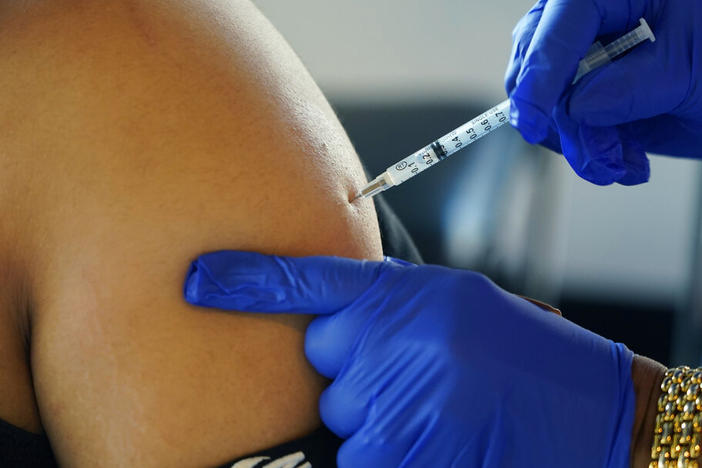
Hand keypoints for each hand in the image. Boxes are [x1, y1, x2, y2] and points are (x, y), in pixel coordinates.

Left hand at [184, 252, 634, 466]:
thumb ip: (385, 311)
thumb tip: (332, 335)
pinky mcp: (409, 450)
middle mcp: (393, 340)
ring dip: (376, 420)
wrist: (584, 404)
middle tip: (416, 374)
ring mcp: (398, 399)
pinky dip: (391, 450)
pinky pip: (364, 457)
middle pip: (325, 366)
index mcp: (402, 294)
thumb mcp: (450, 305)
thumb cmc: (516, 349)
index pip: (309, 282)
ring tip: (436, 410)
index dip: (248, 282)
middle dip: (356, 374)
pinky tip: (439, 436)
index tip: (198, 280)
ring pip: (344, 420)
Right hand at [506, 0, 701, 184]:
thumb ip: (629, 86)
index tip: (533, 123)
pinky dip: (590, 151)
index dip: (540, 74)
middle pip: (538, 62)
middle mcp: (597, 17)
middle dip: (563, 119)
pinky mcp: (592, 92)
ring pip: (548, 101)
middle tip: (595, 155)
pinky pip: (565, 124)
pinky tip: (625, 159)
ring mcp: (591, 57)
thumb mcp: (690, 72)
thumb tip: (575, 107)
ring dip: (581, 144)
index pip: (560, 24)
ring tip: (620, 163)